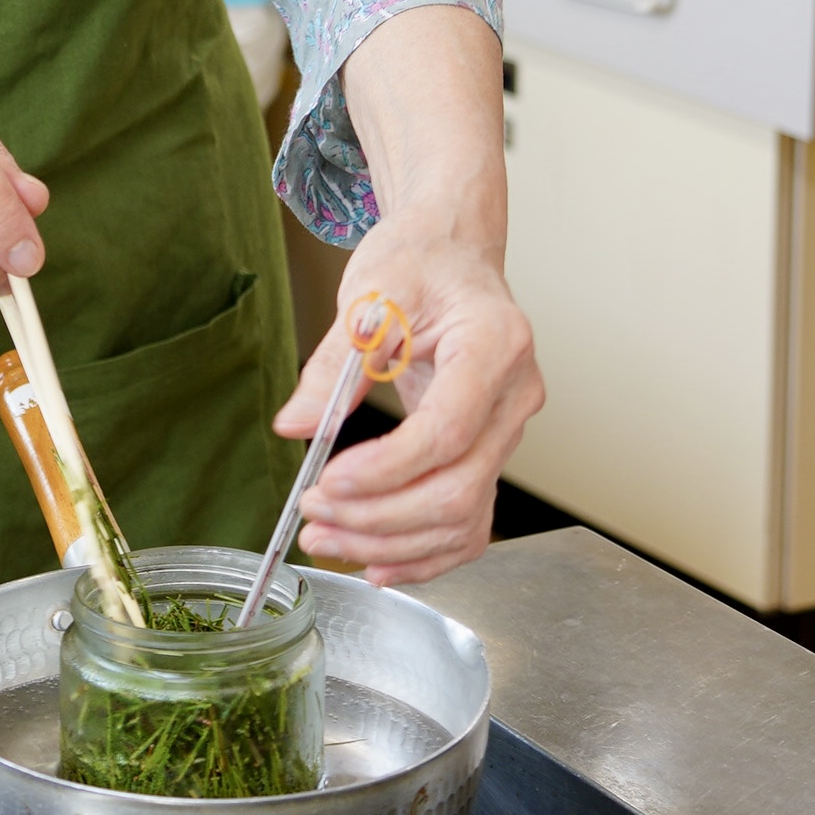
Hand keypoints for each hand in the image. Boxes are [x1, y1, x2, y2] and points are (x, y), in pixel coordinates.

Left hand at [283, 227, 541, 586]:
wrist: (450, 252)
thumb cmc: (421, 262)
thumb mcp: (369, 293)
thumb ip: (335, 365)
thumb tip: (299, 426)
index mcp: (495, 345)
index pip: (447, 430)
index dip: (387, 469)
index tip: (328, 480)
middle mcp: (515, 396)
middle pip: (458, 487)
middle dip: (380, 516)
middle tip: (314, 515)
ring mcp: (508, 431)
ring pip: (464, 517)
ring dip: (392, 544)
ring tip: (328, 539)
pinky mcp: (489, 453)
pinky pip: (468, 522)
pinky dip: (424, 552)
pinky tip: (377, 561)